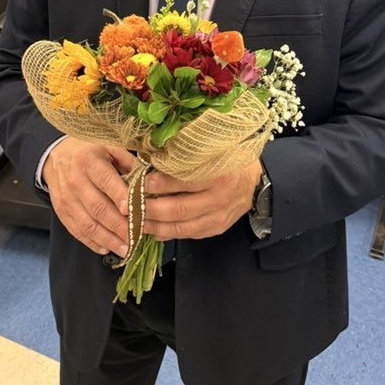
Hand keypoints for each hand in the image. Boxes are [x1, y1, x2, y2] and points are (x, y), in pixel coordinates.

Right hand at [42, 137, 133, 256]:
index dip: (120, 197)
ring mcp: (67, 199)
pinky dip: (92, 242)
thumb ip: (129, 163)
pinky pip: (77, 231)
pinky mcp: (62, 212)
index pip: (106, 181)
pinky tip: (106, 248)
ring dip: (108, 239)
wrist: (57, 156)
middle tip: (135, 236)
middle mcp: (76, 181)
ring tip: (125, 249)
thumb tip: (149, 181)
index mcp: (89, 162)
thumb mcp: (109, 148)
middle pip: (98, 208)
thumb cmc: (89, 152)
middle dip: (118, 226)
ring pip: (88, 224)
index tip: (133, 210)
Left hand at [141, 159, 262, 240]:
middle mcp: (220, 198)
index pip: (185, 182)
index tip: (140, 182)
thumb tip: (152, 158)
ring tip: (136, 222)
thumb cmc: (228, 159)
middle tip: (129, 206)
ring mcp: (219, 217)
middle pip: (179, 209)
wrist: (254, 182)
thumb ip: (186, 154)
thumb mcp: (212, 150)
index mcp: (220, 174)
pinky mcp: (216, 229)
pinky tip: (154, 231)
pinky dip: (168, 235)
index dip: (160, 184)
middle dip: (150, 209)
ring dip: (155, 227)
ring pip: (181, 228)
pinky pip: (189, 235)